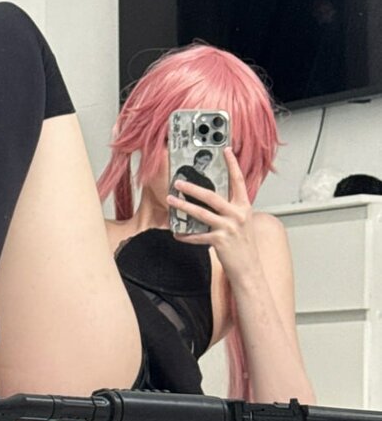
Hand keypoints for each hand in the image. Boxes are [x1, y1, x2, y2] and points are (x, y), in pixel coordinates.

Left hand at [167, 148, 260, 282]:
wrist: (249, 269)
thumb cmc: (244, 246)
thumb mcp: (242, 223)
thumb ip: (230, 210)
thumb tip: (210, 200)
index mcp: (244, 207)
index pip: (238, 181)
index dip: (232, 164)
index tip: (226, 150)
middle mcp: (237, 215)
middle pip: (211, 196)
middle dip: (192, 188)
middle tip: (178, 182)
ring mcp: (229, 228)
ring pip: (201, 213)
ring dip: (183, 206)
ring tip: (171, 200)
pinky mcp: (220, 241)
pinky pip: (197, 236)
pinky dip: (186, 235)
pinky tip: (177, 234)